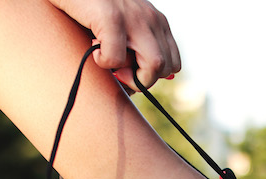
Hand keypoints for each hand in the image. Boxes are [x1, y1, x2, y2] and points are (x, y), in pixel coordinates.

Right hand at [49, 0, 180, 89]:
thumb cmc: (91, 6)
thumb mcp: (123, 24)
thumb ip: (134, 46)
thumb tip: (134, 84)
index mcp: (157, 21)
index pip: (173, 63)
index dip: (153, 76)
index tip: (131, 71)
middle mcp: (151, 19)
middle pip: (166, 67)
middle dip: (143, 80)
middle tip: (119, 72)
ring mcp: (134, 17)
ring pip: (154, 65)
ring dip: (132, 77)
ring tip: (110, 63)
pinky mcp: (111, 17)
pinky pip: (117, 58)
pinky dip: (104, 62)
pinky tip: (94, 49)